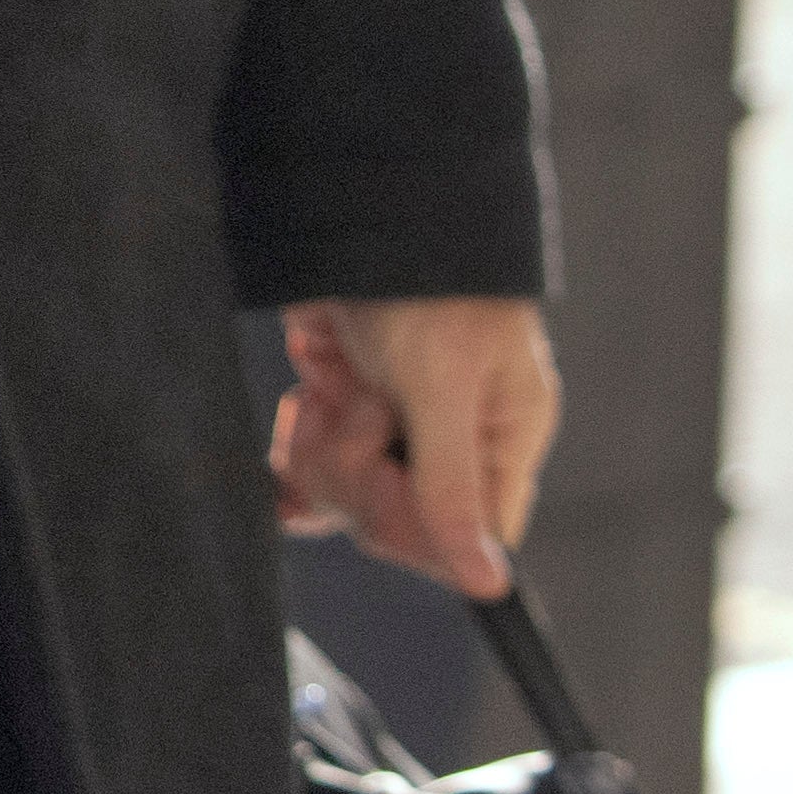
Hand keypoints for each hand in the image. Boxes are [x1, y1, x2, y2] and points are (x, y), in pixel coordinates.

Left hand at [275, 296, 560, 599]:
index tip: (387, 476)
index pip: (462, 540)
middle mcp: (447, 443)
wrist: (362, 209)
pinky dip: (294, 438)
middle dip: (357, 469)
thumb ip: (454, 487)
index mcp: (498, 444)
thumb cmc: (429, 291)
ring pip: (341, 491)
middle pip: (392, 520)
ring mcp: (389, 426)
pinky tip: (302, 399)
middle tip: (360, 407)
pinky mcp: (339, 404)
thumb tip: (490, 585)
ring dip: (321, 442)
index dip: (412, 527)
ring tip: (333, 385)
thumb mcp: (444, 390)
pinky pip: (308, 462)